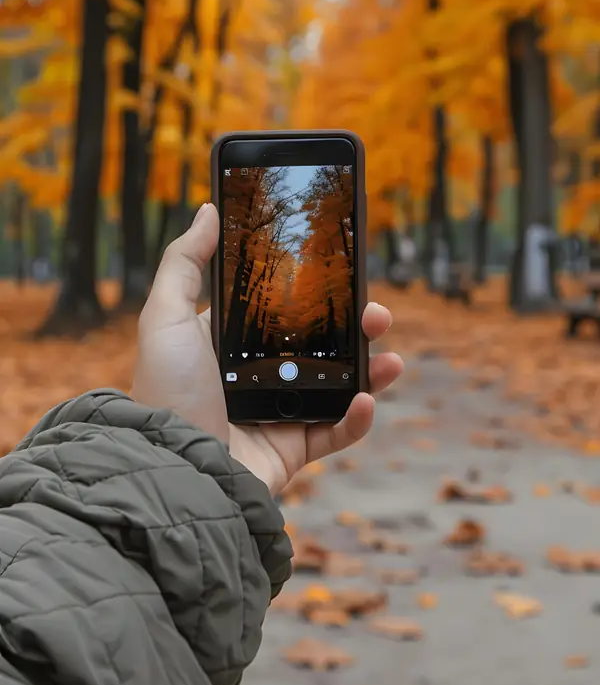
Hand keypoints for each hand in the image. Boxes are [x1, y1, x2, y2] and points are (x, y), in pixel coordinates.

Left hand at [132, 203, 402, 494]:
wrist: (175, 473)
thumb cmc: (167, 392)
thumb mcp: (165, 316)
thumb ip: (185, 262)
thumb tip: (208, 210)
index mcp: (227, 345)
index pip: (278, 311)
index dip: (312, 293)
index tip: (340, 274)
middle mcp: (253, 378)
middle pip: (317, 345)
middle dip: (353, 328)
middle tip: (375, 313)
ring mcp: (275, 413)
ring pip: (336, 386)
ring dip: (370, 370)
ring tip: (389, 357)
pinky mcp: (291, 450)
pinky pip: (336, 432)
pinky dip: (357, 418)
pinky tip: (365, 400)